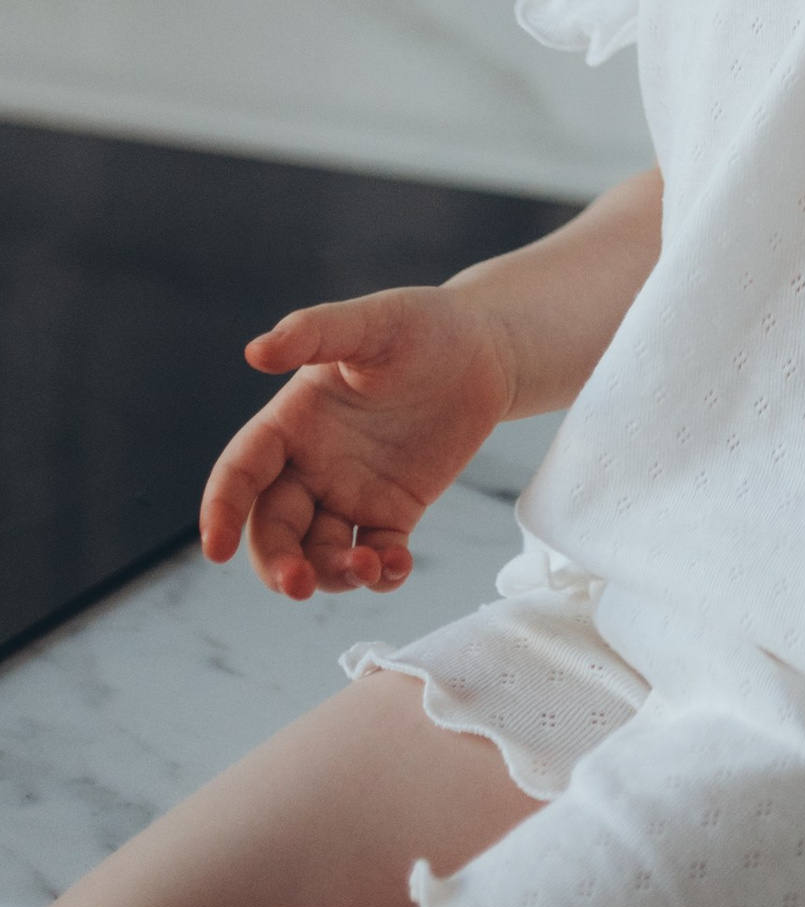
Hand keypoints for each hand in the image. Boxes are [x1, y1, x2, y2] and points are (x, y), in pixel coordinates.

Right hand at [200, 288, 518, 599]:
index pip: (241, 472)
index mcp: (292, 422)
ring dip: (331, 575)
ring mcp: (352, 492)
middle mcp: (312, 464)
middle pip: (274, 529)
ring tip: (366, 567)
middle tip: (299, 584)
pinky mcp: (394, 511)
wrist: (484, 347)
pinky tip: (396, 566)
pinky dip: (381, 573)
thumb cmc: (421, 325)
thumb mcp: (372, 322)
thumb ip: (314, 333)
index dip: (221, 510)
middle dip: (277, 563)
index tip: (217, 551)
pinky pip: (376, 555)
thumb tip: (255, 352)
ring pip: (319, 553)